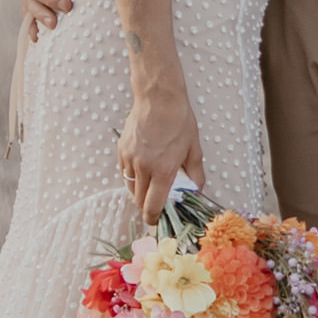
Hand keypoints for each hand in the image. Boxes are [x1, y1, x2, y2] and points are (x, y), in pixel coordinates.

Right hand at [118, 79, 202, 223]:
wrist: (158, 97)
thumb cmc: (178, 120)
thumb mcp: (194, 148)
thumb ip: (195, 173)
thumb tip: (195, 189)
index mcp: (163, 170)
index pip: (152, 206)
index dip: (153, 218)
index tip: (156, 220)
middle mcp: (144, 168)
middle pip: (139, 200)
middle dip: (147, 206)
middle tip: (156, 203)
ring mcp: (130, 159)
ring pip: (130, 187)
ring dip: (139, 191)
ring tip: (151, 184)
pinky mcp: (122, 151)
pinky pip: (124, 173)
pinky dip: (132, 177)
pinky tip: (143, 169)